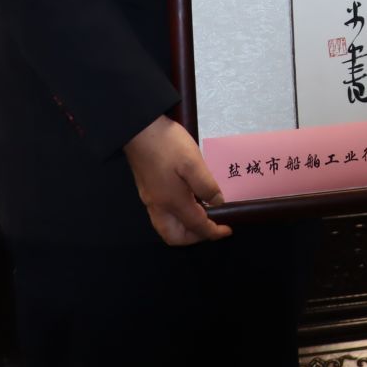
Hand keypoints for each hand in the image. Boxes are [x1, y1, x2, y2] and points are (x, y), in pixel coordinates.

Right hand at [122, 116, 231, 245]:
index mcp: (172, 201)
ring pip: (166, 228)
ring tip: (203, 216)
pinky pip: (162, 216)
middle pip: (175, 236)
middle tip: (213, 226)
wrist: (139, 129)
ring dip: (185, 230)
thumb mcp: (193, 162)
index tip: (227, 230)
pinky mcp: (147, 191)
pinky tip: (189, 202)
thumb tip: (217, 203)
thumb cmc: (167, 144)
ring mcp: (150, 199)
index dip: (213, 232)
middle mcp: (159, 206)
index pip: (196, 226)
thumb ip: (206, 185)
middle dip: (195, 237)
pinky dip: (177, 218)